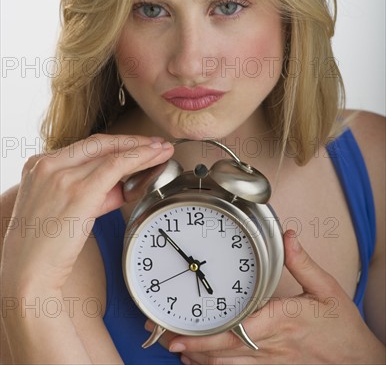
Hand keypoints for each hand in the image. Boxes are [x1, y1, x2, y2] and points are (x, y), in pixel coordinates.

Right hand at [2, 134, 173, 293]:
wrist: (28, 274)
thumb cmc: (44, 246)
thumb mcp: (64, 207)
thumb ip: (92, 192)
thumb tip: (122, 185)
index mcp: (39, 165)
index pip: (86, 146)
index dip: (117, 143)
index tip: (138, 145)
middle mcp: (48, 164)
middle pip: (100, 144)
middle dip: (133, 142)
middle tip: (157, 144)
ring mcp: (61, 176)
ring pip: (112, 153)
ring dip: (143, 150)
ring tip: (162, 151)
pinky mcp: (79, 191)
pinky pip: (116, 165)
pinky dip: (138, 158)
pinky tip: (153, 157)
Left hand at [148, 230, 384, 363]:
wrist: (358, 360)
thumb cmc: (341, 326)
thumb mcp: (327, 289)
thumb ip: (303, 263)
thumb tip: (288, 237)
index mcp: (280, 320)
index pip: (238, 330)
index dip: (208, 335)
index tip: (183, 332)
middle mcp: (271, 344)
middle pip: (225, 350)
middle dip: (194, 346)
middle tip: (168, 338)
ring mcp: (271, 360)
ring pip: (229, 364)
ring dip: (201, 358)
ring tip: (177, 349)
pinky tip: (202, 363)